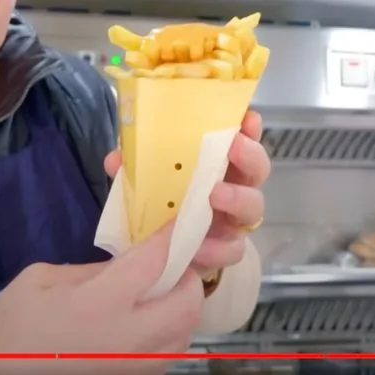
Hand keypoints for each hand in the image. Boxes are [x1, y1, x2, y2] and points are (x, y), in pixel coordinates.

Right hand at [0, 222, 204, 374]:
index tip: (180, 222)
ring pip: (183, 335)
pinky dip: (166, 336)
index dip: (171, 237)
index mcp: (98, 305)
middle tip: (173, 265)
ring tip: (160, 295)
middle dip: (187, 277)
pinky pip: (165, 358)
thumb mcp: (43, 278)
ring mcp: (131, 370)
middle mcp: (125, 341)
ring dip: (180, 310)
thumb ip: (93, 270)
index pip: (153, 262)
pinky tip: (145, 326)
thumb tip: (126, 266)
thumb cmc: (10, 324)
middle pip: (186, 303)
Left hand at [103, 109, 269, 277]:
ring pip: (253, 208)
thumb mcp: (144, 184)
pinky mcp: (227, 251)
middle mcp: (233, 188)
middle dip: (250, 156)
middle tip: (233, 147)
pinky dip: (217, 247)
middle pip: (258, 168)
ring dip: (237, 199)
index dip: (248, 127)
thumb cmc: (161, 207)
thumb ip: (134, 171)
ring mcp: (234, 222)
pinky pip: (234, 249)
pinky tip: (199, 247)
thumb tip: (116, 160)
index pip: (240, 138)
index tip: (247, 118)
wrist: (158, 257)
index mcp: (216, 164)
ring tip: (214, 196)